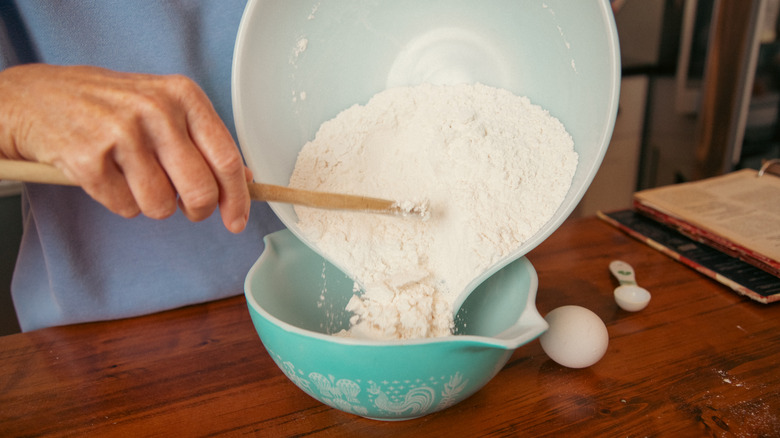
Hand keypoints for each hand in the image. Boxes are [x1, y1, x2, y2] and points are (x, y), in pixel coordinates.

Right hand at [0, 64, 249, 232]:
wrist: (37, 97)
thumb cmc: (109, 105)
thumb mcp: (164, 106)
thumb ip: (205, 141)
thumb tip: (244, 179)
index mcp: (183, 95)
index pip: (227, 159)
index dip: (237, 199)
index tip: (237, 220)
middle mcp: (156, 110)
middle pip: (200, 189)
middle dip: (196, 210)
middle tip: (186, 207)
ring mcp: (121, 133)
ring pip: (161, 205)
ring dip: (152, 205)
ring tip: (135, 179)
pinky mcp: (89, 158)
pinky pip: (125, 208)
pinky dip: (120, 203)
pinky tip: (110, 177)